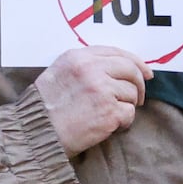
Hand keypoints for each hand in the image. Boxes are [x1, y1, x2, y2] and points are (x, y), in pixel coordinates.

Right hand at [35, 46, 150, 155]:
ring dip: (126, 105)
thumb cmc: (44, 106)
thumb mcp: (59, 73)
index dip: (135, 62)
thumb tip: (118, 67)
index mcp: (78, 57)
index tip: (145, 72)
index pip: (116, 52)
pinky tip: (108, 125)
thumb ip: (84, 64)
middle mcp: (91, 69)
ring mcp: (102, 90)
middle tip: (137, 97)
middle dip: (138, 84)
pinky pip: (129, 113)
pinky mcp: (109, 112)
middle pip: (130, 69)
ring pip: (132, 93)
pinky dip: (123, 121)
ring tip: (108, 114)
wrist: (37, 132)